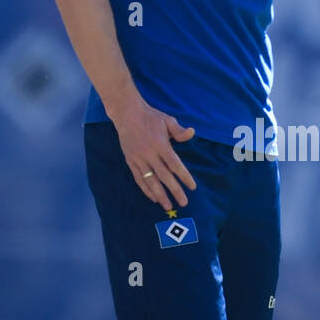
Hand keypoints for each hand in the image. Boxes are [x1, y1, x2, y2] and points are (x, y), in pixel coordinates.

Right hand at [111, 96, 196, 211]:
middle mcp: (149, 153)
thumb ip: (179, 131)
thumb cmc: (151, 117)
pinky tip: (153, 197)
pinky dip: (146, 189)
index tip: (192, 187)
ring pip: (150, 180)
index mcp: (160, 144)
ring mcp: (138, 159)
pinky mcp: (131, 161)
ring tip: (168, 206)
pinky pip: (139, 178)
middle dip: (174, 190)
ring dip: (160, 194)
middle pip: (164, 176)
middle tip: (184, 202)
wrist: (127, 114)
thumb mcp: (167, 120)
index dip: (184, 177)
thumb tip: (191, 133)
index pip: (174, 164)